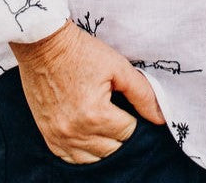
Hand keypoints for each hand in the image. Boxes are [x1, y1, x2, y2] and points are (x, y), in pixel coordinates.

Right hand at [10, 21, 165, 163]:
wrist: (44, 45)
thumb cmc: (81, 52)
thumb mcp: (117, 66)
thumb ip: (142, 94)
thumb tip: (161, 118)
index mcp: (95, 114)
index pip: (128, 132)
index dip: (132, 117)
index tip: (126, 103)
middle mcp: (75, 132)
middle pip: (112, 149)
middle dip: (120, 132)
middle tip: (117, 110)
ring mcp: (59, 137)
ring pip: (93, 159)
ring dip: (103, 144)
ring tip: (104, 122)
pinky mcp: (48, 136)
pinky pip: (71, 159)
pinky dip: (84, 151)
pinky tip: (89, 134)